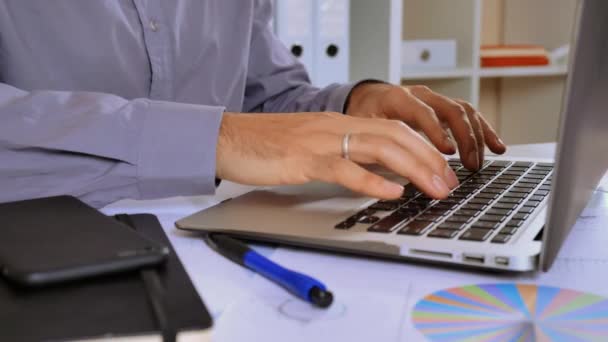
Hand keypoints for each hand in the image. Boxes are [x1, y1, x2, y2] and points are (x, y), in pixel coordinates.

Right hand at [216, 112, 459, 199]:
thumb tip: (374, 173)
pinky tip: (392, 191)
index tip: (443, 170)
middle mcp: (336, 127)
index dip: (424, 148)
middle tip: (450, 183)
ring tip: (435, 188)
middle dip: (429, 159)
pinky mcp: (302, 158)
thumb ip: (343, 155)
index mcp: (340, 124)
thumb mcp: (312, 146)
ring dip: (414, 168)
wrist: (227, 138)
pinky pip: (343, 167)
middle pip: (396, 136)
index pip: (394, 129)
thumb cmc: (266, 146)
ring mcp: (321, 141)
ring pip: (379, 148)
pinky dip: (371, 180)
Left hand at [345, 82, 506, 169]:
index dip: (437, 132)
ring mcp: (435, 100)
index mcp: (399, 97)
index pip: (423, 112)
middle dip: (464, 139)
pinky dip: (483, 131)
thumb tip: (389, 165)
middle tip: (469, 165)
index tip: (448, 153)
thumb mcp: (363, 126)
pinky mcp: (444, 107)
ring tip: (480, 162)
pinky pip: (469, 115)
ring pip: (464, 112)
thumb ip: (377, 140)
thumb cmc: (365, 114)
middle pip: (451, 110)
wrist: (367, 97)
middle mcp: (421, 95)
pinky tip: (497, 147)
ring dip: (477, 137)